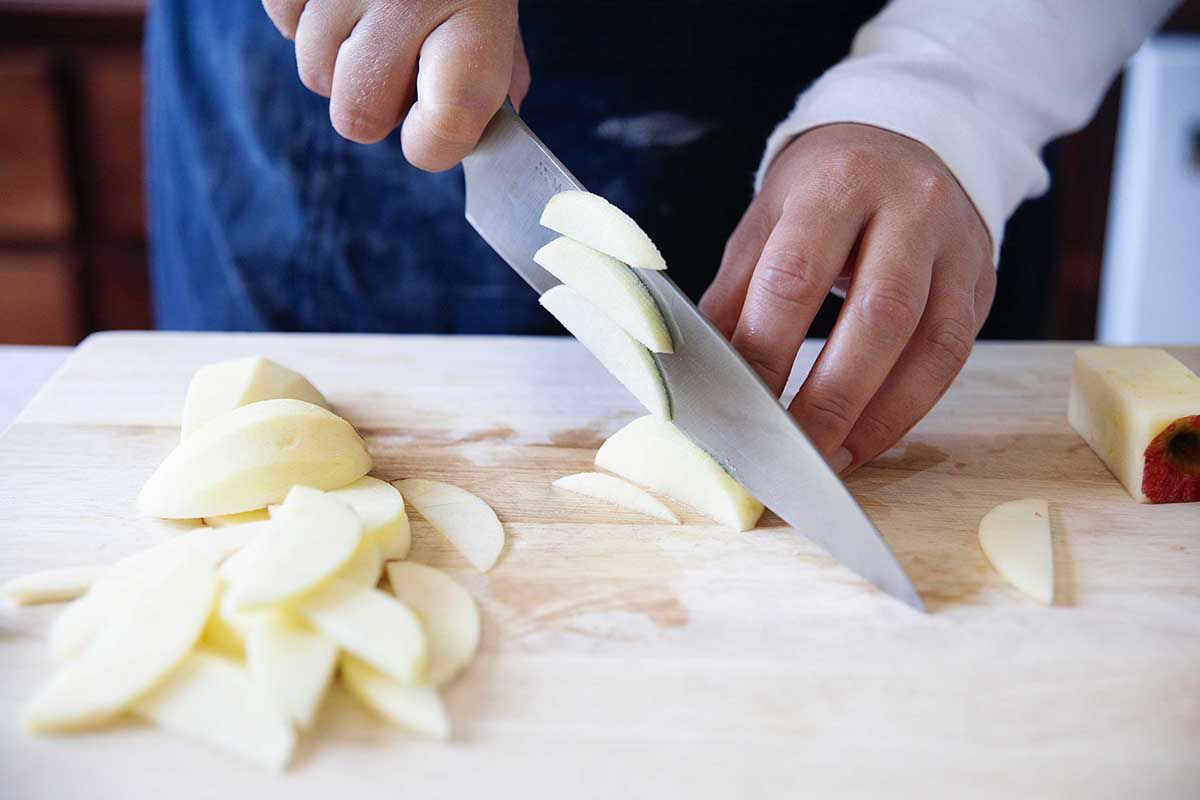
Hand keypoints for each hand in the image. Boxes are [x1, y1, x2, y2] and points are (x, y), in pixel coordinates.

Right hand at [262, 0, 529, 168]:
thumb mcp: (496, 4)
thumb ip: (496, 72)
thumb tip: (477, 133)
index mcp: (475, 12)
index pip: (446, 124)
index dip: (433, 146)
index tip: (430, 133)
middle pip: (358, 116)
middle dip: (374, 107)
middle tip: (399, 68)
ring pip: (314, 74)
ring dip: (340, 60)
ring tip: (374, 13)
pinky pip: (282, 23)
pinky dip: (308, 17)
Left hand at [700, 123, 994, 474]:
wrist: (903, 139)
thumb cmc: (819, 193)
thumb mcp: (765, 224)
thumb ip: (736, 298)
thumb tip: (703, 379)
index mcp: (837, 183)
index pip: (797, 276)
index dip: (768, 349)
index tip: (739, 408)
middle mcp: (911, 206)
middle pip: (878, 316)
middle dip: (830, 397)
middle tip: (789, 453)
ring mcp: (957, 245)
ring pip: (930, 345)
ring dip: (877, 416)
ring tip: (830, 461)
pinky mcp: (983, 281)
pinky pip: (952, 358)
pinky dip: (908, 409)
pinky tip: (867, 439)